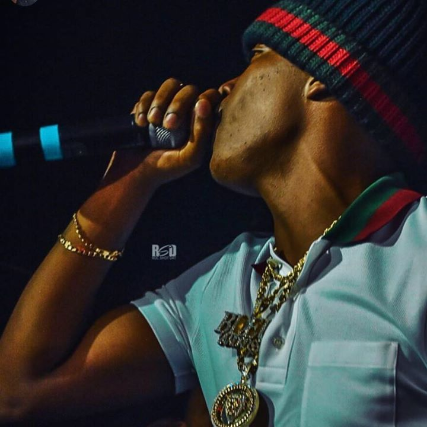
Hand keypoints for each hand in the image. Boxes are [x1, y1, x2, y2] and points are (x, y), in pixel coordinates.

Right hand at [105, 78, 220, 189]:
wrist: (135, 173)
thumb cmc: (167, 167)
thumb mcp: (190, 157)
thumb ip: (202, 132)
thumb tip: (203, 103)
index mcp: (201, 123)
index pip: (211, 97)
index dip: (204, 99)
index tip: (194, 112)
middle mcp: (187, 112)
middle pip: (189, 89)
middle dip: (178, 104)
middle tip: (167, 125)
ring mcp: (167, 107)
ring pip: (171, 84)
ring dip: (161, 101)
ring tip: (152, 122)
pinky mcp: (148, 106)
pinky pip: (148, 93)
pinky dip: (144, 106)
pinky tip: (141, 124)